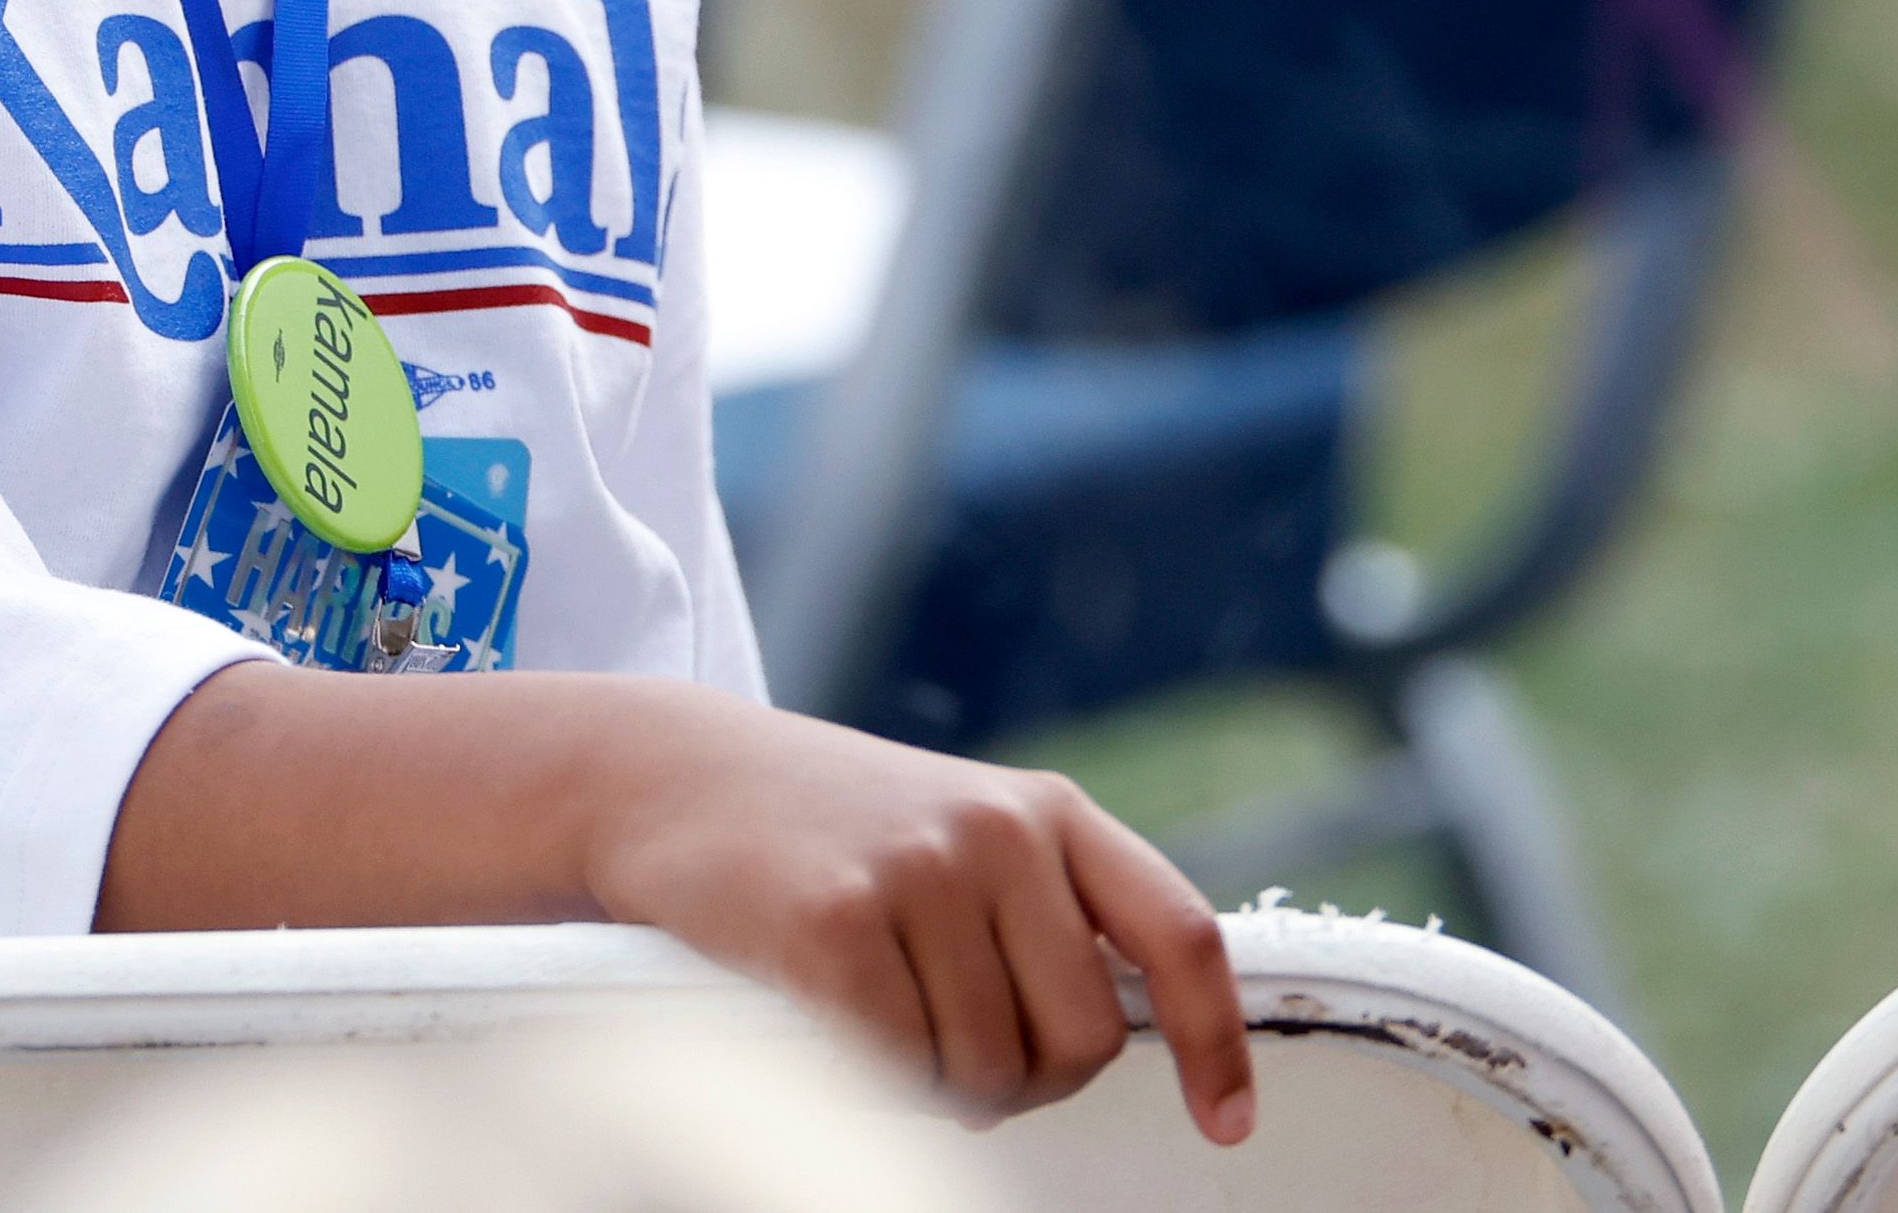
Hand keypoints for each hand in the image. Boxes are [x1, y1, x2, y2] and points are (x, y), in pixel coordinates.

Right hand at [564, 688, 1256, 1145]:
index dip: (1216, 1043)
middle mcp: (1000, 829)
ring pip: (987, 1074)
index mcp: (1050, 811)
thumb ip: (1042, 918)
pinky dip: (875, 1082)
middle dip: (1026, 1082)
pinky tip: (833, 1022)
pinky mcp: (836, 921)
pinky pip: (898, 1070)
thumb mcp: (959, 833)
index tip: (1225, 1124)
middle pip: (1082, 1040)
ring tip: (880, 1018)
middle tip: (956, 1052)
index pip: (1178, 935)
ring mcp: (918, 869)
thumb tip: (1096, 1049)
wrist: (672, 773)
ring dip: (937, 1086)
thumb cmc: (828, 829)